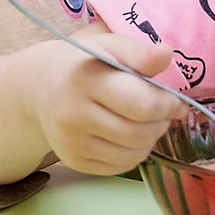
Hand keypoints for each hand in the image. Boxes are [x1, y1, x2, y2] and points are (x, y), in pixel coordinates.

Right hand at [20, 31, 181, 175]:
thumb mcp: (109, 47)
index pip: (142, 104)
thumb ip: (139, 53)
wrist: (38, 88)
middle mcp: (74, 114)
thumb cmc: (83, 64)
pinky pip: (120, 167)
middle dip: (161, 124)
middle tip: (161, 112)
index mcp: (84, 80)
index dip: (168, 105)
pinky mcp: (73, 160)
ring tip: (145, 123)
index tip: (176, 102)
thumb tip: (166, 54)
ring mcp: (71, 142)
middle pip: (140, 133)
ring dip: (150, 140)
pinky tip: (128, 136)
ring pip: (133, 155)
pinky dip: (134, 154)